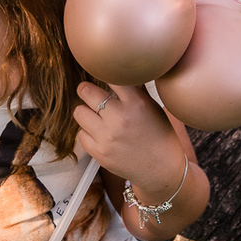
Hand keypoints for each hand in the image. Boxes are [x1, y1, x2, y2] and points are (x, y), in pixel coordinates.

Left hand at [73, 82, 184, 197]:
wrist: (161, 170)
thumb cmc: (159, 135)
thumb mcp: (153, 108)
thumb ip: (136, 90)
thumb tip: (124, 70)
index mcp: (136, 104)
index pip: (110, 77)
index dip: (105, 73)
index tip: (102, 74)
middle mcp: (119, 118)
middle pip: (86, 91)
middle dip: (86, 90)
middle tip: (90, 93)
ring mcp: (107, 137)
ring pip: (78, 112)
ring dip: (86, 111)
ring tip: (95, 115)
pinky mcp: (99, 153)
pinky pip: (80, 134)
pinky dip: (87, 132)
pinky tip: (99, 133)